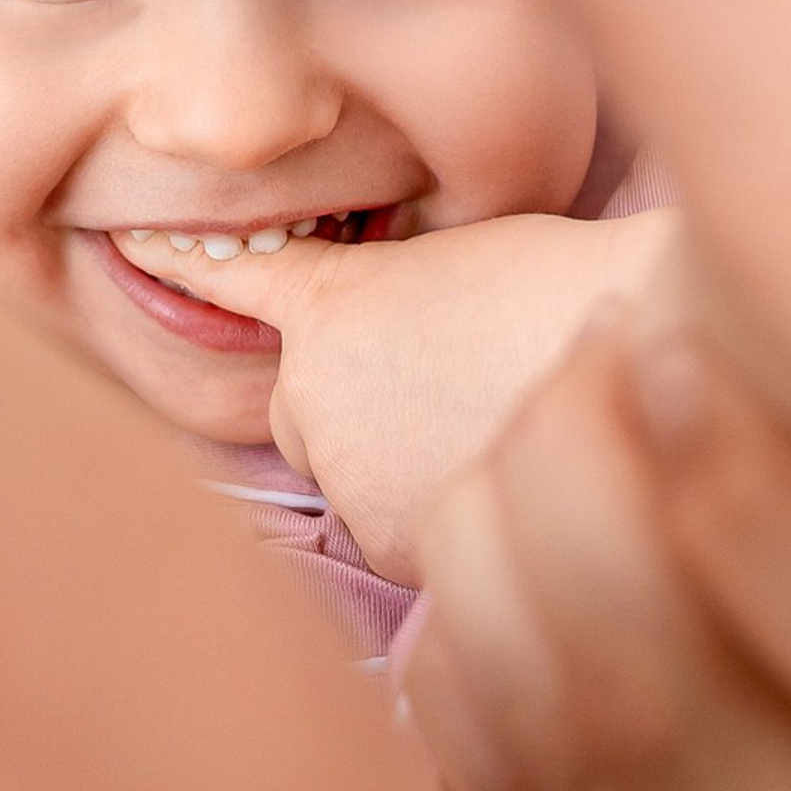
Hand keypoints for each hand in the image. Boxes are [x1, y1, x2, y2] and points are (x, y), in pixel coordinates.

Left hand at [116, 211, 676, 578]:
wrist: (653, 346)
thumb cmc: (585, 292)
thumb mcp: (468, 262)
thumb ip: (394, 312)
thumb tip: (391, 355)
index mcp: (329, 302)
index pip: (231, 279)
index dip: (181, 263)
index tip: (136, 245)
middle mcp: (310, 389)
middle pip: (300, 418)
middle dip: (352, 417)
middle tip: (449, 398)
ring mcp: (345, 471)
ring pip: (350, 487)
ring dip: (398, 477)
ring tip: (493, 435)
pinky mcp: (390, 544)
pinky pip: (396, 544)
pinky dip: (436, 529)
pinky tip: (502, 487)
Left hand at [408, 309, 790, 790]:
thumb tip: (678, 336)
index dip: (742, 496)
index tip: (646, 349)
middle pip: (671, 716)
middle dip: (570, 506)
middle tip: (559, 384)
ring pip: (584, 787)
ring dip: (494, 585)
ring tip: (504, 464)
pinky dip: (478, 715)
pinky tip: (473, 607)